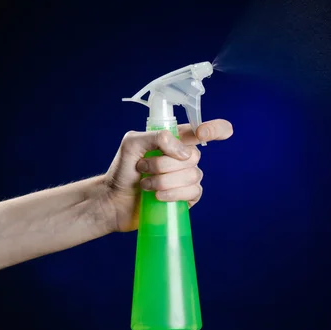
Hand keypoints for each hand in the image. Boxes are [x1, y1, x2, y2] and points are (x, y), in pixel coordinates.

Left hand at [103, 119, 232, 231]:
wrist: (114, 200)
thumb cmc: (122, 170)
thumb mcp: (132, 143)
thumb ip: (156, 137)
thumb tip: (181, 152)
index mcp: (176, 140)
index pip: (206, 130)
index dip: (216, 129)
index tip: (201, 134)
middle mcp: (184, 158)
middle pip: (193, 156)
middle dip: (164, 164)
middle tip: (143, 168)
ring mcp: (187, 178)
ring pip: (192, 175)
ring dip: (164, 181)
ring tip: (146, 184)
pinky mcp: (186, 198)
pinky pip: (193, 192)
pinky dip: (173, 194)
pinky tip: (158, 197)